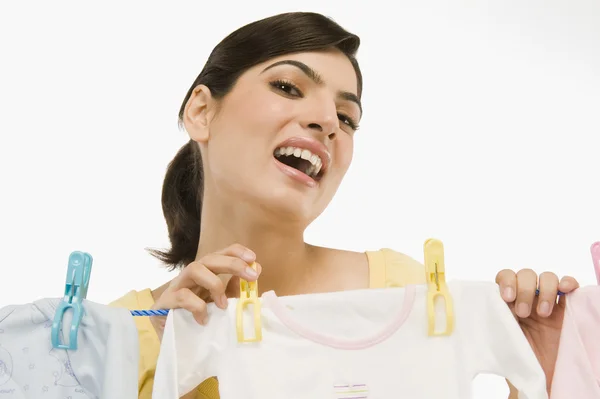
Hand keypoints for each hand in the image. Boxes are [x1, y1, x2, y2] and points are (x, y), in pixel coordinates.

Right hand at [149, 243, 261, 340]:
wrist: (171, 342)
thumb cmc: (196, 319)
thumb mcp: (219, 303)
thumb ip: (235, 288)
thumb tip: (256, 271)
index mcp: (205, 273)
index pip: (220, 253)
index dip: (237, 252)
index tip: (253, 258)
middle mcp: (190, 275)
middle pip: (209, 258)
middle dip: (232, 264)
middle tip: (251, 276)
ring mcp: (176, 286)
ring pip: (194, 268)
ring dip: (214, 283)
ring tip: (223, 304)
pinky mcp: (165, 302)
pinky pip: (182, 296)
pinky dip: (197, 306)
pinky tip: (204, 319)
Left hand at [495, 268, 578, 393]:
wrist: (539, 378)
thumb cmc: (515, 360)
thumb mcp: (498, 342)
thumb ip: (490, 325)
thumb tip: (472, 321)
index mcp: (508, 302)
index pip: (506, 277)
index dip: (507, 282)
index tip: (507, 298)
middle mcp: (527, 298)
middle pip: (525, 275)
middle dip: (524, 289)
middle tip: (523, 313)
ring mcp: (547, 302)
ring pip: (547, 278)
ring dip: (545, 290)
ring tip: (542, 314)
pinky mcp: (566, 309)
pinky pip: (569, 286)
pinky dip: (567, 283)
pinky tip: (564, 290)